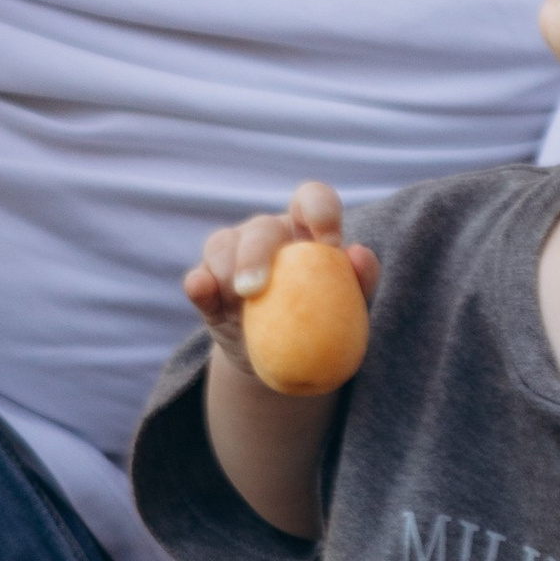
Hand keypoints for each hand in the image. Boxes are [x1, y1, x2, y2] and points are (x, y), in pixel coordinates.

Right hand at [184, 181, 378, 371]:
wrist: (287, 361)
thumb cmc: (325, 323)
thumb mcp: (350, 306)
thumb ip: (361, 280)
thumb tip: (359, 254)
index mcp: (307, 230)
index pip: (312, 199)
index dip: (320, 209)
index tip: (329, 242)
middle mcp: (268, 234)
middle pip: (261, 228)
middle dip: (257, 254)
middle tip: (256, 289)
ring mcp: (233, 255)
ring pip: (222, 244)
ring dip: (228, 272)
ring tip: (240, 303)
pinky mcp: (208, 284)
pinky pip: (198, 279)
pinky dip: (199, 284)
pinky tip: (203, 290)